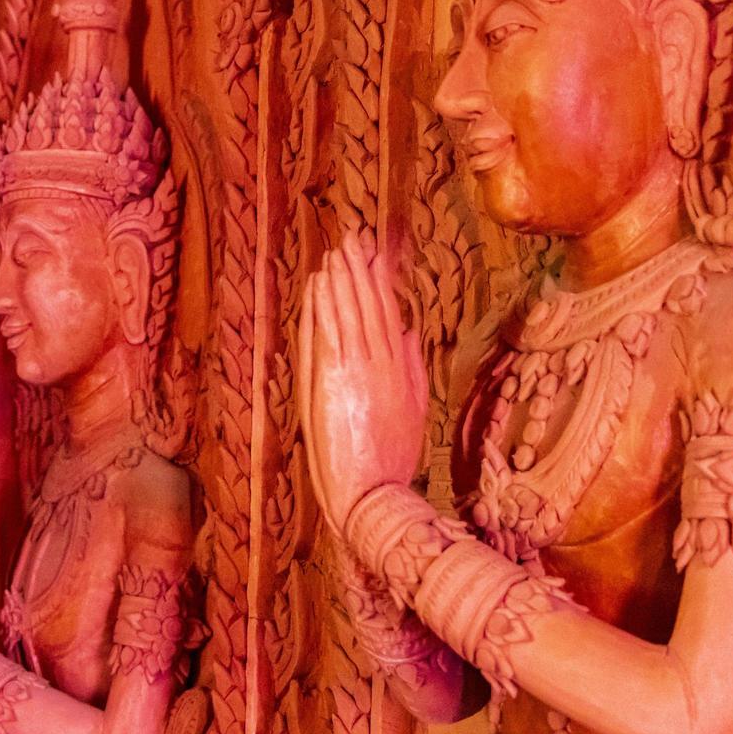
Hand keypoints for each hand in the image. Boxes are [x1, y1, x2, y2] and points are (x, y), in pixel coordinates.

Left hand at [297, 230, 426, 532]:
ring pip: (350, 313)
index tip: (373, 256)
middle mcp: (381, 365)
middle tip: (353, 238)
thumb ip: (412, 369)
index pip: (388, 316)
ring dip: (342, 279)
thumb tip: (408, 334)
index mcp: (400, 372)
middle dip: (361, 271)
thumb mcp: (413, 411)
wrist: (373, 495)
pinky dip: (325, 304)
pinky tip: (320, 282)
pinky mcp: (334, 380)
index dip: (379, 283)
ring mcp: (358, 370)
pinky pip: (330, 332)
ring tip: (335, 250)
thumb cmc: (391, 462)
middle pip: (370, 308)